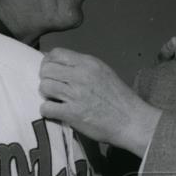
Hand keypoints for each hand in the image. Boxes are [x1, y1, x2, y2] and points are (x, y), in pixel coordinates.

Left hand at [40, 47, 162, 154]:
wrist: (131, 121)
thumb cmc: (120, 99)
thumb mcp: (104, 73)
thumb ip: (83, 67)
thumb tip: (59, 65)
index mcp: (89, 63)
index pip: (56, 54)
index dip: (49, 62)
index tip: (52, 72)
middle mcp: (80, 75)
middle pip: (46, 69)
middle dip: (47, 79)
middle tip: (54, 89)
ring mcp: (75, 94)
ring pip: (44, 87)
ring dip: (47, 95)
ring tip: (56, 101)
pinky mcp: (72, 113)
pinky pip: (46, 108)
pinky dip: (48, 112)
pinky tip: (58, 113)